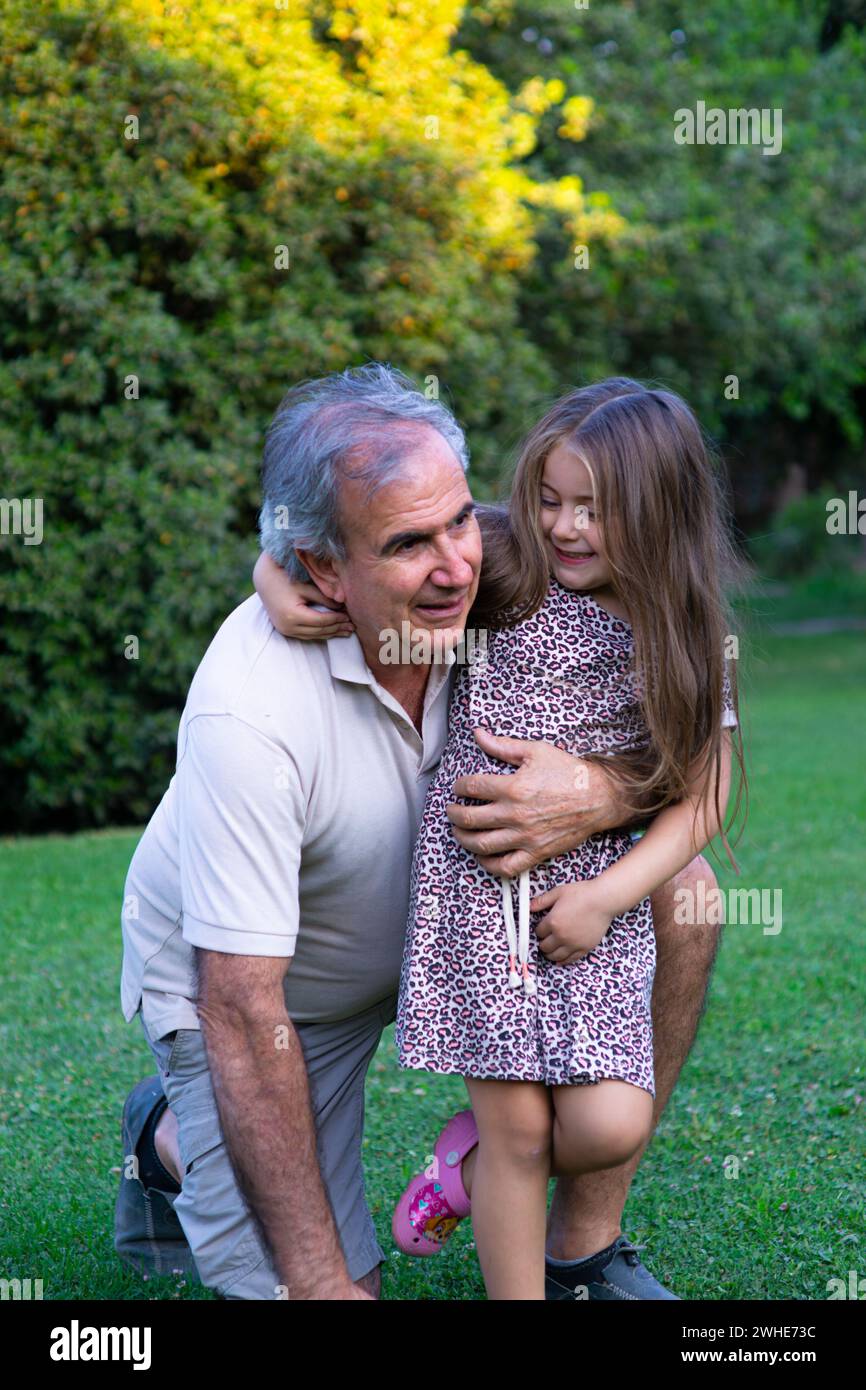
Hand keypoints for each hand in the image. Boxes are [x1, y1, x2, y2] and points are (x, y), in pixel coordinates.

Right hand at [253, 552, 354, 639]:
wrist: (265, 580)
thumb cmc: (286, 579)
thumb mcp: (307, 587)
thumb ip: (325, 598)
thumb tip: (343, 606)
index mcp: (293, 615)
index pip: (322, 620)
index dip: (337, 619)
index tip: (350, 617)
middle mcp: (288, 626)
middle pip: (319, 630)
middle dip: (337, 629)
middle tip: (353, 627)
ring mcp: (285, 630)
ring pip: (314, 635)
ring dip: (331, 634)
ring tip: (346, 631)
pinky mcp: (285, 630)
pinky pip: (307, 635)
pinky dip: (321, 633)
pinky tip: (332, 631)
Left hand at [446, 728, 619, 876]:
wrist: (598, 797)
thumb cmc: (568, 772)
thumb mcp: (536, 751)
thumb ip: (503, 745)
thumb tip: (478, 734)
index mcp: (513, 787)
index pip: (472, 787)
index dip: (459, 786)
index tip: (459, 787)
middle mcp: (515, 814)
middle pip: (470, 818)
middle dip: (453, 814)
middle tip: (451, 810)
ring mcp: (525, 836)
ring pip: (482, 844)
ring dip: (464, 839)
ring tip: (460, 832)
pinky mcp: (536, 853)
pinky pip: (506, 866)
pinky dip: (489, 864)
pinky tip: (482, 855)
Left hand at [530, 879, 614, 965]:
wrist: (603, 900)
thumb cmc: (581, 893)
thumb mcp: (559, 892)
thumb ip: (542, 901)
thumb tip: (529, 907)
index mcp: (553, 921)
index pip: (538, 932)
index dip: (539, 930)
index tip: (542, 929)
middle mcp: (561, 936)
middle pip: (545, 946)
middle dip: (543, 943)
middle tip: (545, 940)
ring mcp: (573, 944)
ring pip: (556, 956)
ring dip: (550, 954)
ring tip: (550, 951)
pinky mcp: (585, 948)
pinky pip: (570, 959)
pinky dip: (563, 961)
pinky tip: (560, 960)